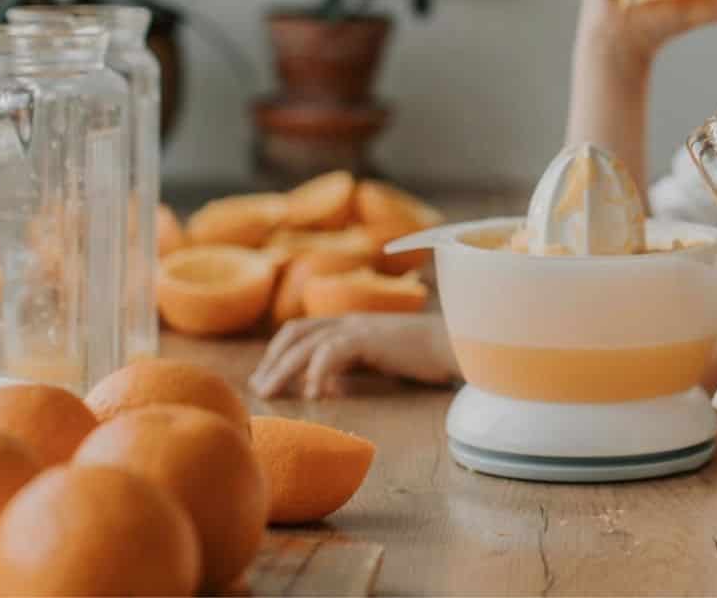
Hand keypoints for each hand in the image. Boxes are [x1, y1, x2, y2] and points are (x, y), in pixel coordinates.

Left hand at [250, 312, 458, 399]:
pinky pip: (331, 353)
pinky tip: (314, 395)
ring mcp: (359, 327)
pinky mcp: (369, 337)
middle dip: (272, 362)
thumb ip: (356, 366)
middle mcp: (349, 321)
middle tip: (257, 390)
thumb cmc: (427, 356)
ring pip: (306, 344)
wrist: (459, 343)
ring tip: (270, 394)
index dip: (278, 353)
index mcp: (351, 324)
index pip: (302, 331)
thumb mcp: (382, 360)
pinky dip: (317, 373)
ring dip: (283, 369)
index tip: (265, 378)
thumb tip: (331, 388)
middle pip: (295, 335)